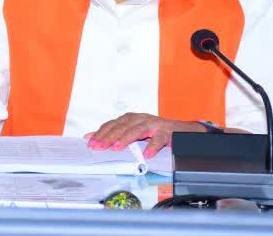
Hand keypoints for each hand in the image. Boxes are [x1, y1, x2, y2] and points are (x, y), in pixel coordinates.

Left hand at [85, 113, 203, 158]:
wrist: (182, 131)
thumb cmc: (155, 132)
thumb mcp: (134, 132)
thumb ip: (116, 135)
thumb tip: (92, 138)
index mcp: (131, 118)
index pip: (113, 124)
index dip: (101, 133)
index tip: (90, 143)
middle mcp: (141, 119)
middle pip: (122, 126)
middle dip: (108, 137)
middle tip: (99, 147)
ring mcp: (154, 124)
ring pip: (137, 130)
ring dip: (126, 138)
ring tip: (116, 147)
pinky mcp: (167, 131)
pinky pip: (159, 139)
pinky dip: (153, 146)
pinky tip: (147, 154)